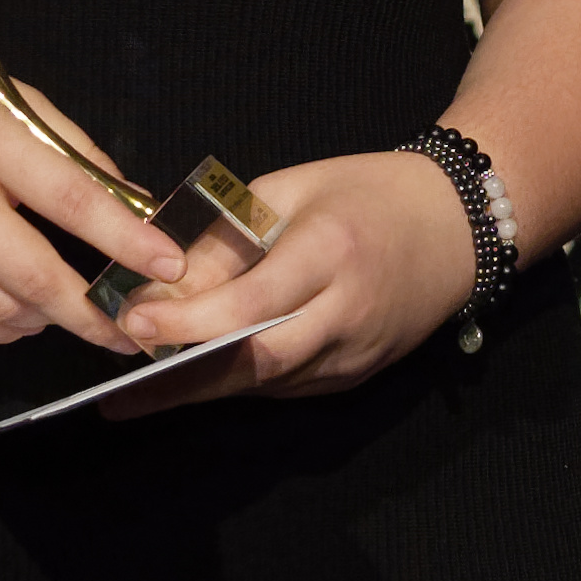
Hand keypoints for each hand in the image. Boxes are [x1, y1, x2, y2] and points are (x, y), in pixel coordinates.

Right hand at [0, 62, 175, 354]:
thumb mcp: (4, 97)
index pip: (70, 199)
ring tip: (72, 312)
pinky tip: (20, 316)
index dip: (125, 239)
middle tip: (131, 330)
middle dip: (92, 314)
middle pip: (34, 277)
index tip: (168, 264)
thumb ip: (70, 148)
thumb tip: (130, 203)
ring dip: (47, 321)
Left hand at [110, 150, 470, 405]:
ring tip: (141, 389)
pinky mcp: (356, 376)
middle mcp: (347, 313)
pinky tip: (199, 377)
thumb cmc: (369, 193)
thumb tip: (163, 279)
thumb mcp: (294, 189)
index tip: (132, 321)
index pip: (253, 302)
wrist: (459, 226)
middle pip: (259, 363)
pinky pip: (287, 385)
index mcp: (332, 251)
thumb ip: (230, 235)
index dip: (189, 320)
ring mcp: (356, 354)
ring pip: (268, 383)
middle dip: (184, 379)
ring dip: (204, 387)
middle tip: (122, 390)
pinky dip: (241, 381)